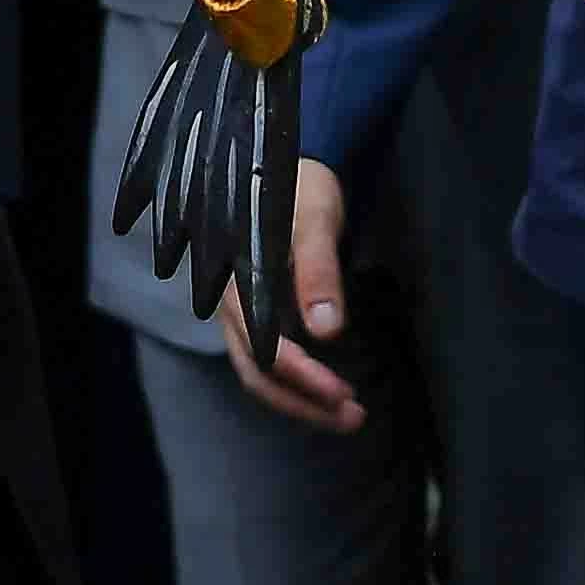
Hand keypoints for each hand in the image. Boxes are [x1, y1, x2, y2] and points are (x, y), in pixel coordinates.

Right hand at [217, 159, 362, 431]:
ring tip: (348, 414)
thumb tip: (327, 330)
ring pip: (259, 373)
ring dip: (300, 400)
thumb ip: (318, 271)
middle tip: (353, 418)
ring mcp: (238, 312)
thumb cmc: (301, 187)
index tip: (343, 396)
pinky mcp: (252, 314)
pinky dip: (295, 383)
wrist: (288, 165)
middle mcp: (231, 303)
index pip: (266, 349)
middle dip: (303, 403)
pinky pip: (265, 360)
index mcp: (238, 280)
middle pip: (258, 373)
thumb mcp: (317, 219)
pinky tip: (327, 389)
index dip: (303, 379)